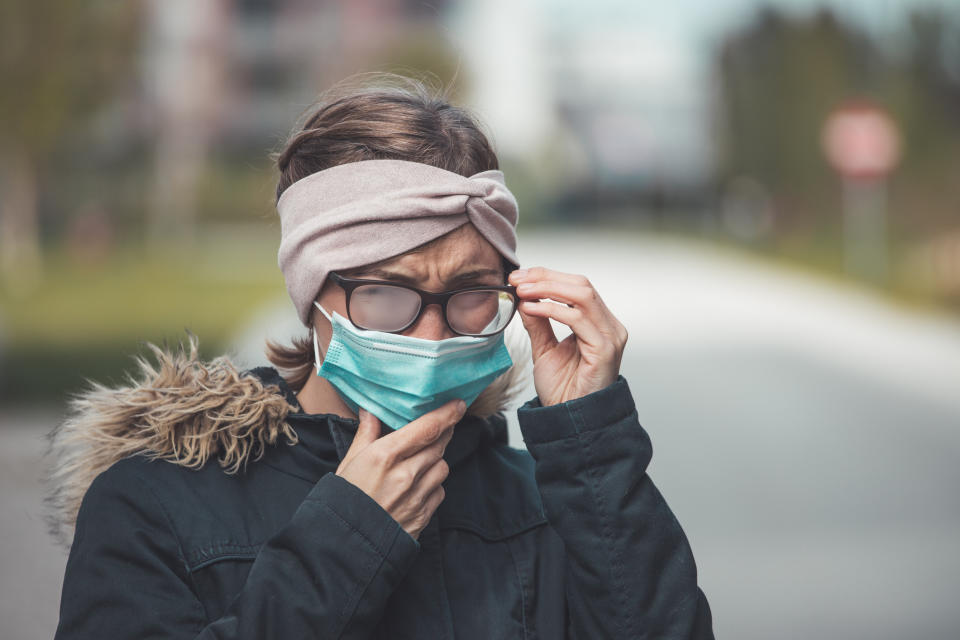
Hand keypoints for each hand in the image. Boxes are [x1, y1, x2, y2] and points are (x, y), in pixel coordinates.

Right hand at [335, 400, 463, 539]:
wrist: (344, 545)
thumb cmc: (343, 500)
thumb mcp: (349, 462)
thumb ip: (366, 433)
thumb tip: (371, 410)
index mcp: (386, 455)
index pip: (428, 428)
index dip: (447, 414)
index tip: (458, 404)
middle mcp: (406, 474)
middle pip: (439, 445)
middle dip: (443, 433)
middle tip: (442, 425)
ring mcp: (417, 496)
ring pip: (442, 467)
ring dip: (436, 459)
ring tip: (421, 459)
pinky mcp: (424, 515)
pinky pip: (440, 491)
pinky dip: (434, 484)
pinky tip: (418, 484)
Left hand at [509, 267, 627, 406]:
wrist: (569, 420)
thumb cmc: (562, 389)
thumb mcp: (544, 348)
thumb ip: (537, 322)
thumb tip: (523, 296)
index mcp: (598, 322)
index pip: (576, 286)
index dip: (547, 276)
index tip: (518, 277)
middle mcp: (609, 326)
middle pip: (581, 284)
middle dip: (546, 278)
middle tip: (517, 280)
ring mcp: (610, 336)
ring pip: (582, 295)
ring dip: (547, 289)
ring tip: (522, 291)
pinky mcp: (605, 349)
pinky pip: (577, 319)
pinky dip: (551, 309)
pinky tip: (531, 309)